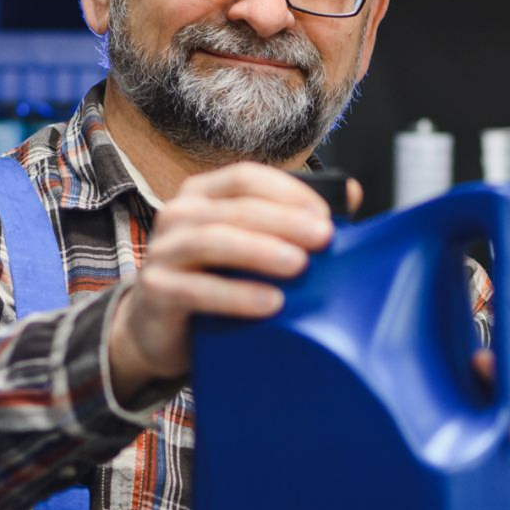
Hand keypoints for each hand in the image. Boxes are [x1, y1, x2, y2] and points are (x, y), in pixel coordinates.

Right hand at [108, 163, 333, 398]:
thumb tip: (351, 194)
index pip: (247, 178)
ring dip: (260, 250)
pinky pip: (197, 289)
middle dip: (284, 220)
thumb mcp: (251, 248)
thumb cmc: (214, 280)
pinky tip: (270, 303)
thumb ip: (293, 222)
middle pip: (235, 208)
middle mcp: (179, 215)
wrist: (161, 331)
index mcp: (204, 195)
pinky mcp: (157, 291)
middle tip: (324, 238)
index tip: (327, 215)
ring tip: (299, 265)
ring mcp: (163, 252)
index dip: (288, 192)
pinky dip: (236, 295)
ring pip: (212, 240)